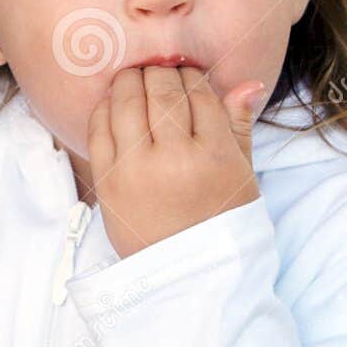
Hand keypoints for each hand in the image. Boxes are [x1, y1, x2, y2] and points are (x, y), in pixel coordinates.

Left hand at [86, 65, 266, 259]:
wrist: (185, 274)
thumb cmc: (219, 222)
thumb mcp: (243, 176)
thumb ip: (240, 126)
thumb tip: (247, 82)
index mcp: (213, 156)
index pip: (198, 93)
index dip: (191, 76)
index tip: (187, 75)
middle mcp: (173, 159)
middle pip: (161, 90)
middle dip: (160, 73)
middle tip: (160, 72)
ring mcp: (134, 170)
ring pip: (126, 100)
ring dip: (130, 81)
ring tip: (136, 80)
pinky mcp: (106, 181)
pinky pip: (98, 128)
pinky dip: (105, 107)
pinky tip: (115, 103)